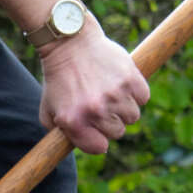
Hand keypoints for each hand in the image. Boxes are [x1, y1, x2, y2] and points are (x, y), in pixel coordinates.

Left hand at [37, 20, 149, 155]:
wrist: (69, 43)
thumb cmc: (58, 79)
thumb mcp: (48, 111)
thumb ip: (60, 135)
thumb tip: (77, 149)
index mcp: (74, 122)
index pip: (99, 147)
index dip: (99, 140)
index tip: (97, 131)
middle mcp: (95, 110)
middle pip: (118, 132)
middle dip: (110, 122)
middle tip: (101, 105)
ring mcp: (114, 94)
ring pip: (133, 116)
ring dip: (124, 107)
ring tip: (110, 92)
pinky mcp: (130, 78)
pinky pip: (143, 97)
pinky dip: (136, 92)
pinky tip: (121, 82)